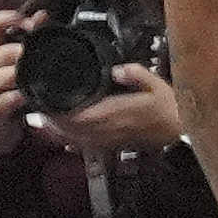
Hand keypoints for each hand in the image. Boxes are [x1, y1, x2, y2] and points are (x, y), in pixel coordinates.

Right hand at [0, 8, 42, 154]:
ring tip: (33, 76)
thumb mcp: (18, 64)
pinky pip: (5, 99)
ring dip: (19, 75)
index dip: (8, 18)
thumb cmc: (10, 91)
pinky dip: (19, 97)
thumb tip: (42, 15)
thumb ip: (29, 39)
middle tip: (33, 54)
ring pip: (2, 75)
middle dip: (19, 51)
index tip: (30, 23)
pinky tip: (28, 97)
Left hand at [38, 63, 182, 155]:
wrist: (181, 130)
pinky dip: (70, 143)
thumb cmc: (168, 106)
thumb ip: (135, 74)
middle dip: (51, 120)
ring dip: (56, 132)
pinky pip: (85, 148)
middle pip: (69, 129)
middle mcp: (107, 130)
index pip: (77, 116)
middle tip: (37, 108)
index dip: (58, 111)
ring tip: (42, 121)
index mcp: (114, 113)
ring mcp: (108, 141)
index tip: (45, 99)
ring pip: (74, 140)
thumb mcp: (156, 84)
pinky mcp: (111, 147)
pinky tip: (61, 137)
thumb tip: (117, 70)